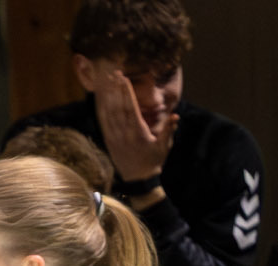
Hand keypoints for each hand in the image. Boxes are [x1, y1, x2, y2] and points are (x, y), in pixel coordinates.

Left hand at [91, 68, 172, 183]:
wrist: (138, 180)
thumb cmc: (153, 162)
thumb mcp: (164, 147)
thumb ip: (169, 130)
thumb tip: (176, 116)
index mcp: (138, 132)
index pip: (131, 108)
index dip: (126, 92)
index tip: (124, 79)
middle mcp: (124, 133)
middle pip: (118, 107)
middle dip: (116, 89)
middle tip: (114, 74)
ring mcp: (114, 137)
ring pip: (109, 112)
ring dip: (108, 96)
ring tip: (108, 81)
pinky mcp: (109, 140)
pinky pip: (104, 122)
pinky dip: (102, 109)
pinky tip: (102, 98)